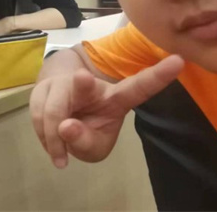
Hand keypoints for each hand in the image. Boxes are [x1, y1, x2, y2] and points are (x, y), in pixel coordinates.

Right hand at [29, 55, 183, 167]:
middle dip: (82, 82)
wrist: (58, 111)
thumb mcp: (93, 148)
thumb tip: (65, 126)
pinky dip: (41, 135)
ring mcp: (63, 83)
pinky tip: (50, 142)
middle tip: (83, 78)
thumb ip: (84, 142)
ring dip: (52, 135)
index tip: (179, 61)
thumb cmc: (86, 129)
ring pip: (52, 107)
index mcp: (116, 98)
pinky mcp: (42, 86)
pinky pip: (36, 112)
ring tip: (59, 156)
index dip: (158, 76)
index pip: (139, 86)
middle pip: (84, 85)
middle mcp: (91, 85)